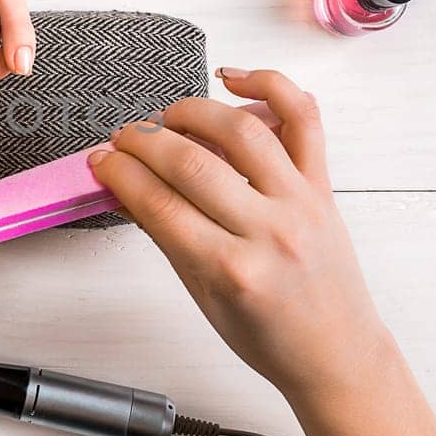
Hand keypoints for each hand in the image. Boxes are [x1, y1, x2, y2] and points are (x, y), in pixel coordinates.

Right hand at [87, 68, 395, 404]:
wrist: (335, 354)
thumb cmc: (271, 336)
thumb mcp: (202, 297)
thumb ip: (167, 236)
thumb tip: (128, 188)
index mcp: (232, 271)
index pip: (159, 204)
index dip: (119, 174)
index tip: (101, 161)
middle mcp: (269, 231)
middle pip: (191, 163)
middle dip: (144, 142)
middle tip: (124, 139)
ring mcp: (301, 203)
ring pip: (242, 130)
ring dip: (193, 112)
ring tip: (168, 118)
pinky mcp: (323, 186)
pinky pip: (303, 119)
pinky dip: (270, 86)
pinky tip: (234, 80)